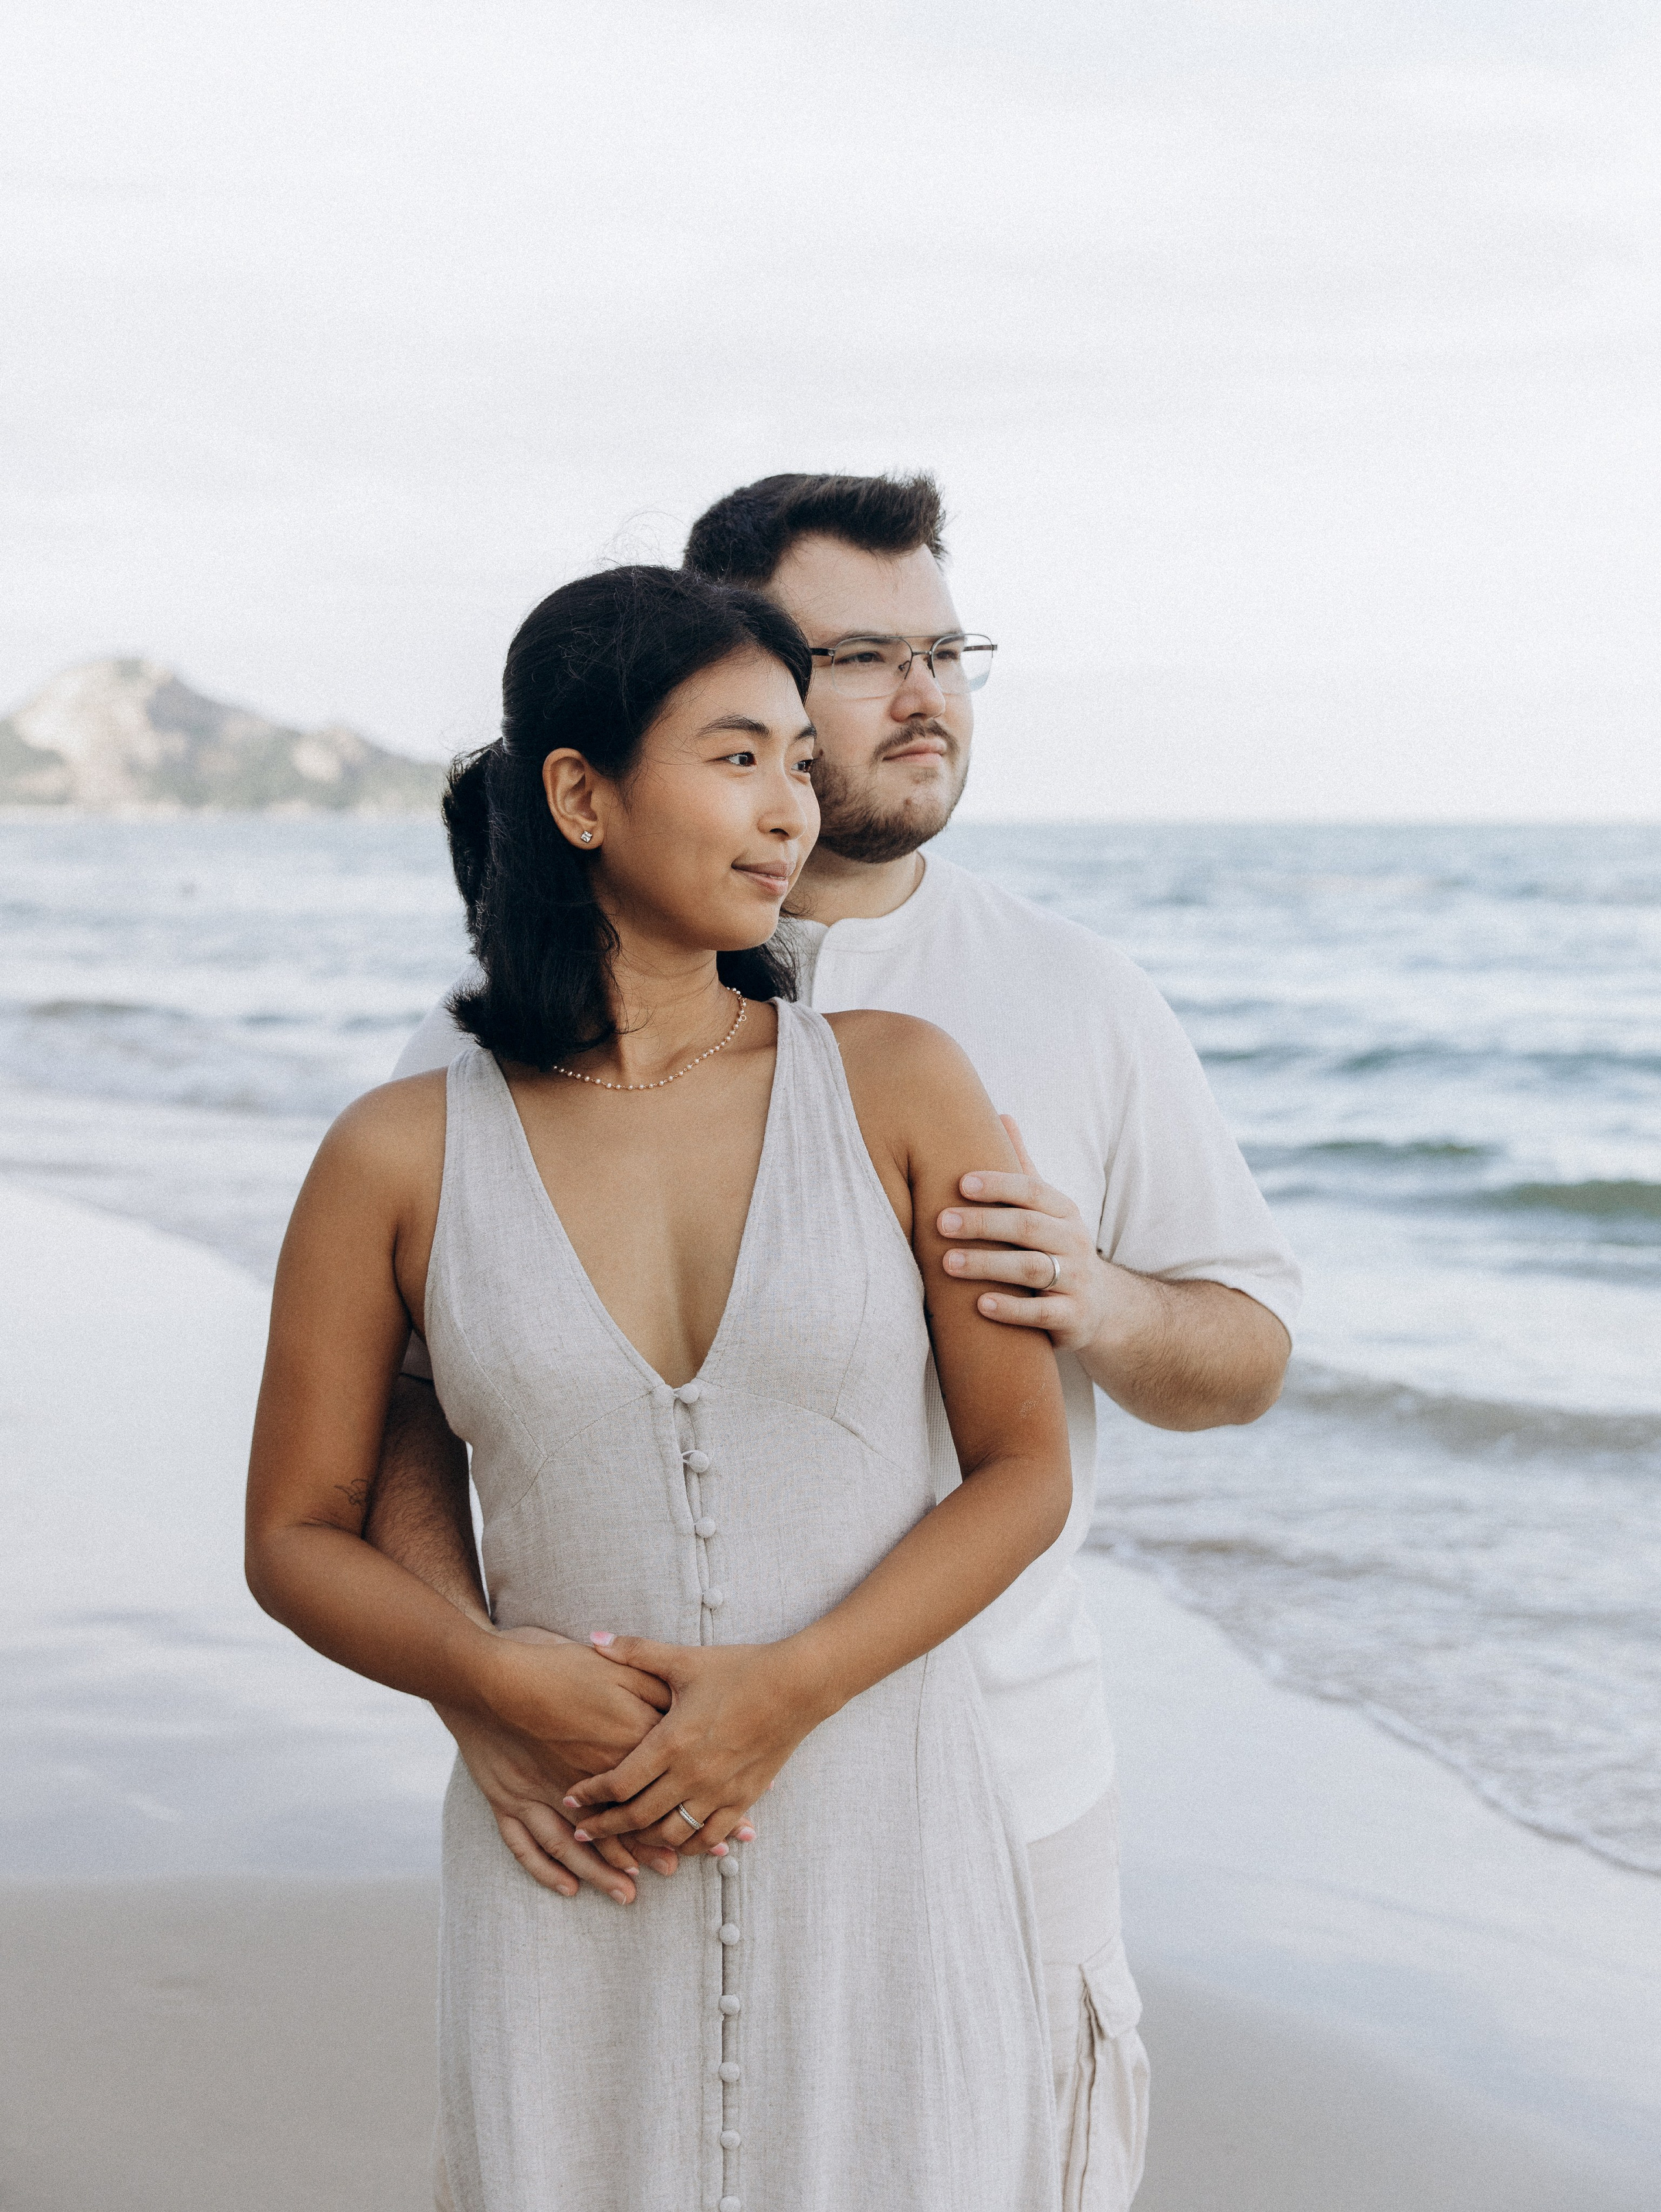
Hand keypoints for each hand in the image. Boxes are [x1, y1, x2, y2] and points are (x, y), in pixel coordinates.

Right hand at [458, 1626, 679, 1901]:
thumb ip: (654, 1686)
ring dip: (603, 1871)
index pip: (657, 1789)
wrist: (489, 1673)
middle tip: (676, 1870)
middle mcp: (580, 1781)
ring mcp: (538, 1795)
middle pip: (620, 1824)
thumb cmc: (553, 1665)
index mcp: (613, 1749)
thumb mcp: (615, 1667)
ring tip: (629, 1894)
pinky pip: (527, 1845)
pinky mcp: (506, 1800)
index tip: (711, 1831)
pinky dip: (547, 1869)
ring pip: (576, 1845)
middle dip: (650, 1849)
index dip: (685, 1810)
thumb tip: (688, 1700)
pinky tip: (568, 1887)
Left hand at [560, 1633, 813, 1855]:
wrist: (798, 1685)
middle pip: (637, 1817)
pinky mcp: (744, 1800)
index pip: (619, 1782)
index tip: (572, 1799)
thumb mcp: (684, 1660)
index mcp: (672, 1742)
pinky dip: (687, 1845)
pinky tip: (674, 1841)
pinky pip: (709, 1837)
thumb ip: (636, 1651)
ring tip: (625, 1837)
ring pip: (671, 1835)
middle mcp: (692, 1775)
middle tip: (583, 1831)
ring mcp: (719, 1792)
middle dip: (605, 1827)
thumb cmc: (740, 1669)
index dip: (591, 1795)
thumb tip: (594, 1637)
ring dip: (643, 1840)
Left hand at [935, 1116, 1111, 1355]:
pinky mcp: (1074, 1317)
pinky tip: (980, 1304)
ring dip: (988, 1264)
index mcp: (1063, 1211)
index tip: (961, 1183)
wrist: (1103, 1307)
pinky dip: (1011, 1309)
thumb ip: (1022, 1167)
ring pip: (1032, 1268)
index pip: (1032, 1190)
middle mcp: (1074, 1241)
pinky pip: (1042, 1312)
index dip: (999, 1185)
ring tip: (947, 1263)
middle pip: (1028, 1226)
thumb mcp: (1047, 1208)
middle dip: (983, 1223)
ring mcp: (1076, 1280)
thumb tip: (1001, 1114)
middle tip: (940, 1223)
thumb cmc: (1058, 1248)